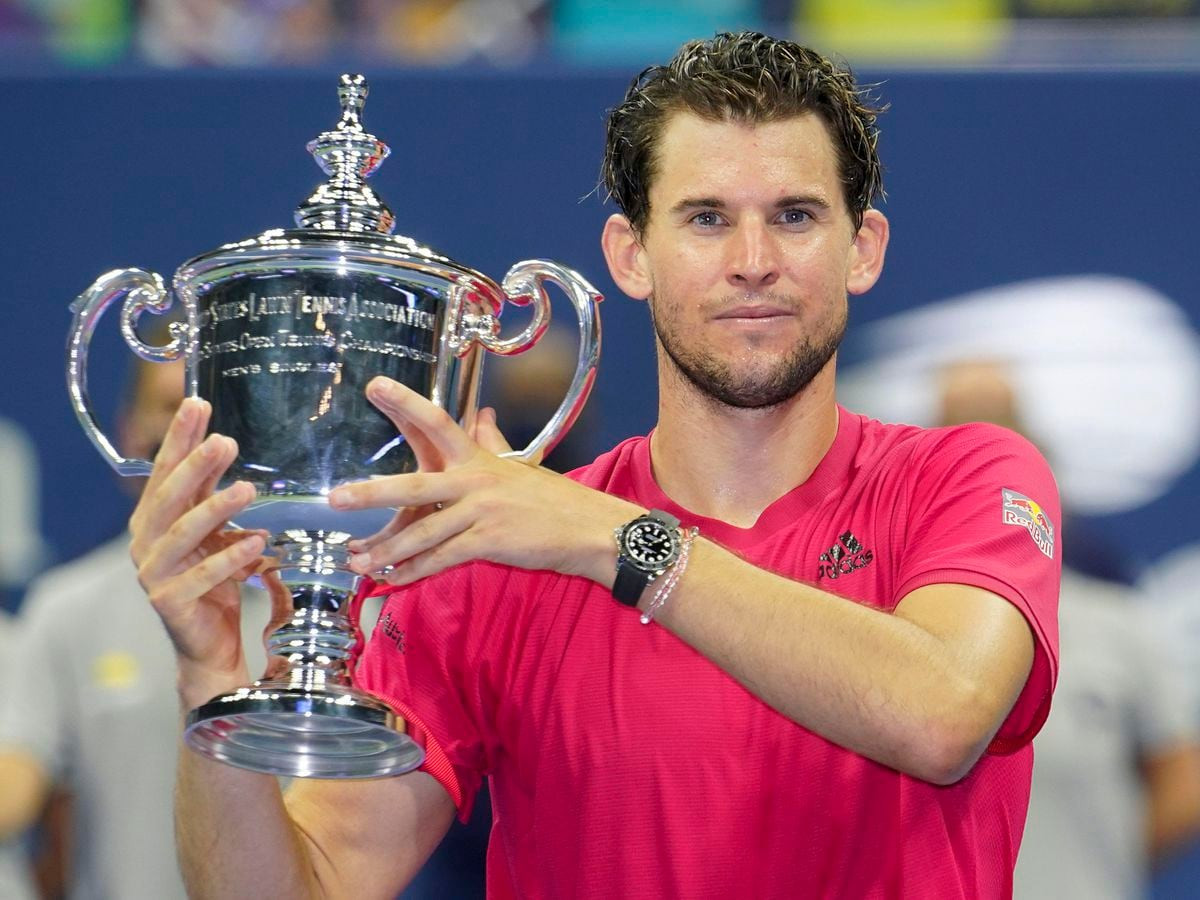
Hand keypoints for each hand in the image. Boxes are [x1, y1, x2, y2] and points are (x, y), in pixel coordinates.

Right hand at [129, 397, 276, 706]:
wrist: (209, 644)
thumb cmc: (213, 581)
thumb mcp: (216, 530)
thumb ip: (214, 493)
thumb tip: (224, 442)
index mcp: (154, 519)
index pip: (165, 470)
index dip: (180, 438)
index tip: (198, 403)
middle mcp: (146, 542)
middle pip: (169, 496)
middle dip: (195, 465)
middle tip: (224, 440)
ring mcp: (154, 573)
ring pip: (182, 534)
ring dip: (215, 508)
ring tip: (247, 488)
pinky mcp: (170, 602)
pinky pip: (202, 576)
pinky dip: (230, 558)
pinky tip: (256, 542)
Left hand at [328, 377, 636, 588]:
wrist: (590, 530)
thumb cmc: (554, 499)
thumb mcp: (520, 465)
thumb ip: (493, 441)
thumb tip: (481, 414)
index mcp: (479, 457)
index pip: (437, 423)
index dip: (405, 402)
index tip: (375, 385)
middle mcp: (475, 480)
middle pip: (414, 485)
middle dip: (372, 493)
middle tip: (336, 498)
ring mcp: (481, 512)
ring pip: (421, 533)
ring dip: (385, 550)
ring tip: (356, 560)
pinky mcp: (489, 542)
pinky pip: (442, 559)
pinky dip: (414, 572)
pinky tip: (393, 579)